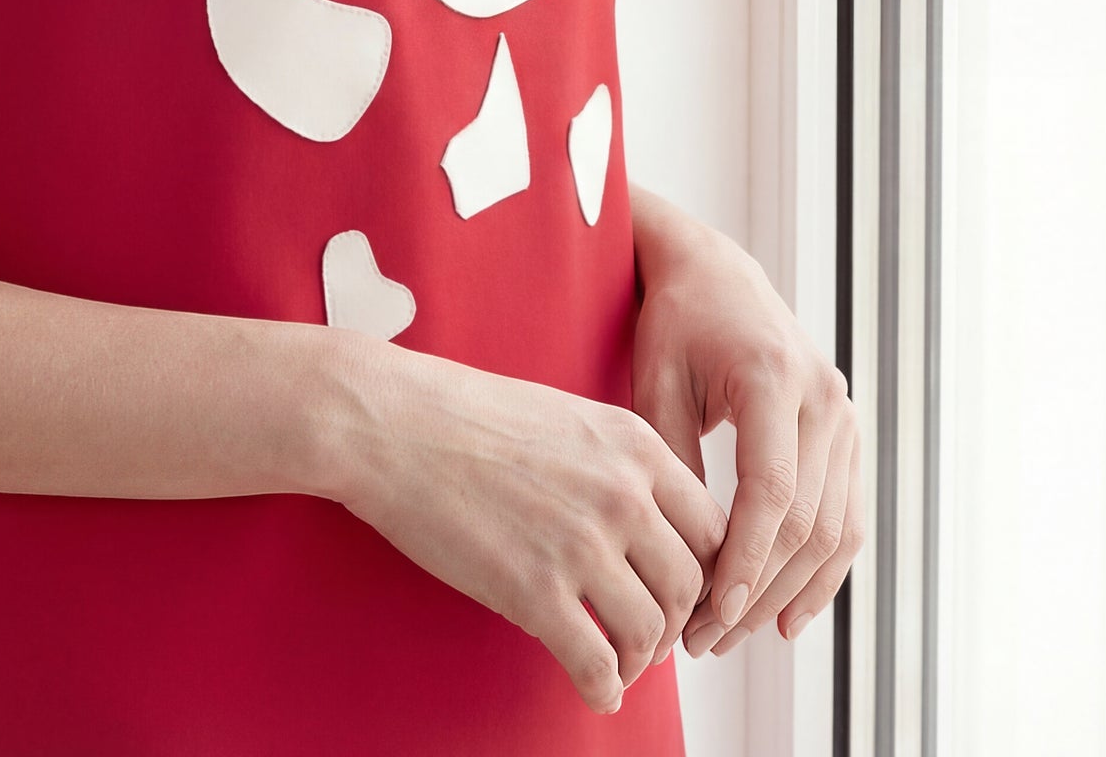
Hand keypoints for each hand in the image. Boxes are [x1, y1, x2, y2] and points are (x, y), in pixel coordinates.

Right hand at [325, 337, 728, 713]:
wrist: (393, 423)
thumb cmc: (465, 415)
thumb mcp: (568, 417)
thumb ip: (618, 465)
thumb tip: (648, 523)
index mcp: (633, 445)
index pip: (712, 527)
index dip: (707, 572)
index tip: (688, 594)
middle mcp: (621, 493)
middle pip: (690, 584)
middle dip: (677, 622)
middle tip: (652, 635)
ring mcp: (581, 544)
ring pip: (651, 630)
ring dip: (641, 658)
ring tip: (618, 662)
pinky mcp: (535, 591)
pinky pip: (598, 664)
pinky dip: (604, 689)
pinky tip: (595, 689)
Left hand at [627, 195, 865, 656]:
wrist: (716, 274)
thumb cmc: (674, 324)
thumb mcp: (657, 382)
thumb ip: (673, 462)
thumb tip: (683, 556)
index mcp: (774, 377)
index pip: (772, 490)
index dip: (745, 557)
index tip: (711, 610)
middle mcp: (824, 398)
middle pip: (805, 521)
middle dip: (757, 589)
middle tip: (706, 638)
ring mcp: (844, 417)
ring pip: (832, 530)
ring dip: (787, 593)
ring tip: (734, 635)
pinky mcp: (847, 436)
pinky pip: (845, 518)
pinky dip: (822, 573)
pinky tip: (788, 617)